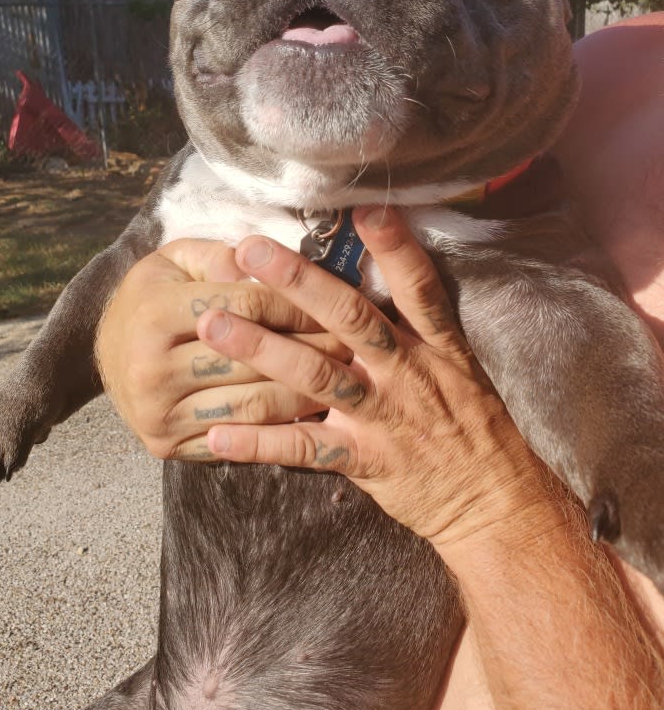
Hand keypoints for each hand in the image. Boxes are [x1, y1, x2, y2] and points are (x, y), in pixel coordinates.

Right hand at [95, 238, 349, 460]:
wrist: (106, 354)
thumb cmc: (153, 297)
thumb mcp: (176, 260)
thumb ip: (220, 256)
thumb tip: (264, 260)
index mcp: (154, 313)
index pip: (245, 306)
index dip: (295, 302)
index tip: (335, 299)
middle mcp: (151, 367)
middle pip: (252, 359)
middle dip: (311, 348)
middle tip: (355, 341)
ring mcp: (158, 413)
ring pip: (251, 404)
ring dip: (306, 393)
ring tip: (343, 377)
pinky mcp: (167, 445)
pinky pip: (238, 439)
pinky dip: (280, 427)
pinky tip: (312, 410)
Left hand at [196, 208, 552, 550]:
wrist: (497, 501)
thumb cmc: (475, 425)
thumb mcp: (461, 366)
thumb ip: (416, 325)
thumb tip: (374, 272)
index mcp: (436, 345)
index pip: (417, 287)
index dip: (393, 248)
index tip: (363, 209)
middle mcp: (408, 372)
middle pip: (350, 319)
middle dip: (298, 283)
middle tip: (250, 250)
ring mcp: (384, 416)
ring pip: (316, 376)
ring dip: (262, 349)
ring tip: (213, 326)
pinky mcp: (365, 460)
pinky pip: (306, 449)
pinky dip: (260, 443)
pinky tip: (216, 435)